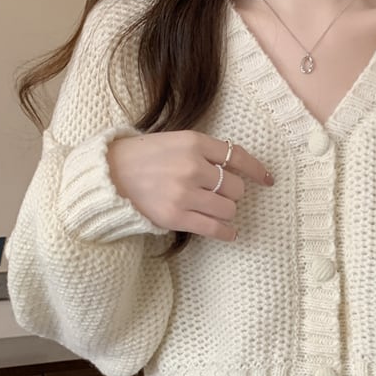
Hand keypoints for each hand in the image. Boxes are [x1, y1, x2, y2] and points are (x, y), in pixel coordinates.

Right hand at [106, 130, 272, 240]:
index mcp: (193, 142)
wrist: (108, 175)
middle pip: (236, 187)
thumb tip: (239, 168)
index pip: (237, 156)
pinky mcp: (176, 216)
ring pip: (228, 209)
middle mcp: (192, 166)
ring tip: (213, 209)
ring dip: (226, 211)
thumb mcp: (175, 141)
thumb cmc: (143, 157)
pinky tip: (230, 233)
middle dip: (232, 193)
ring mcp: (184, 193)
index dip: (257, 170)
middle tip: (220, 194)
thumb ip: (204, 151)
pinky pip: (215, 229)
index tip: (268, 179)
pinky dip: (227, 233)